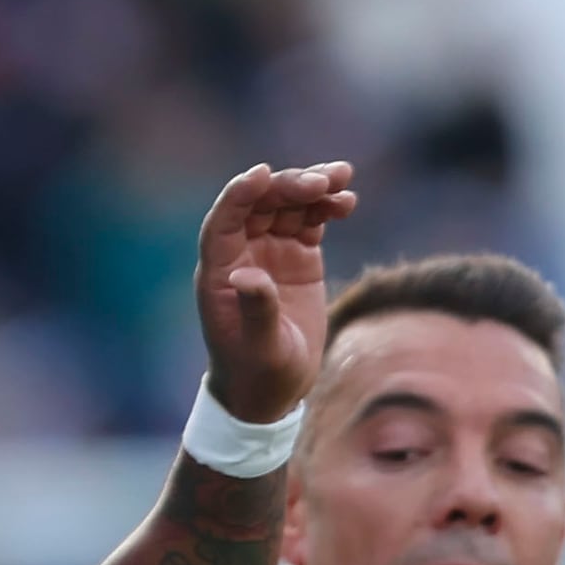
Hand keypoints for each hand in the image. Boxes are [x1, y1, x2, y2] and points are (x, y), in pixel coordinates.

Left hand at [192, 162, 355, 421]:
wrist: (275, 390)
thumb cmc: (258, 374)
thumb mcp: (260, 348)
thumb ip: (256, 310)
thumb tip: (247, 275)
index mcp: (218, 272)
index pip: (224, 220)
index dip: (240, 194)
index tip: (264, 174)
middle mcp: (241, 254)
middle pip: (260, 204)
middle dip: (288, 187)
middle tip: (320, 183)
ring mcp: (270, 251)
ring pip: (287, 205)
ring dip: (312, 187)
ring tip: (342, 179)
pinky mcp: (298, 256)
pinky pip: (310, 220)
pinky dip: (326, 206)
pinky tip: (346, 200)